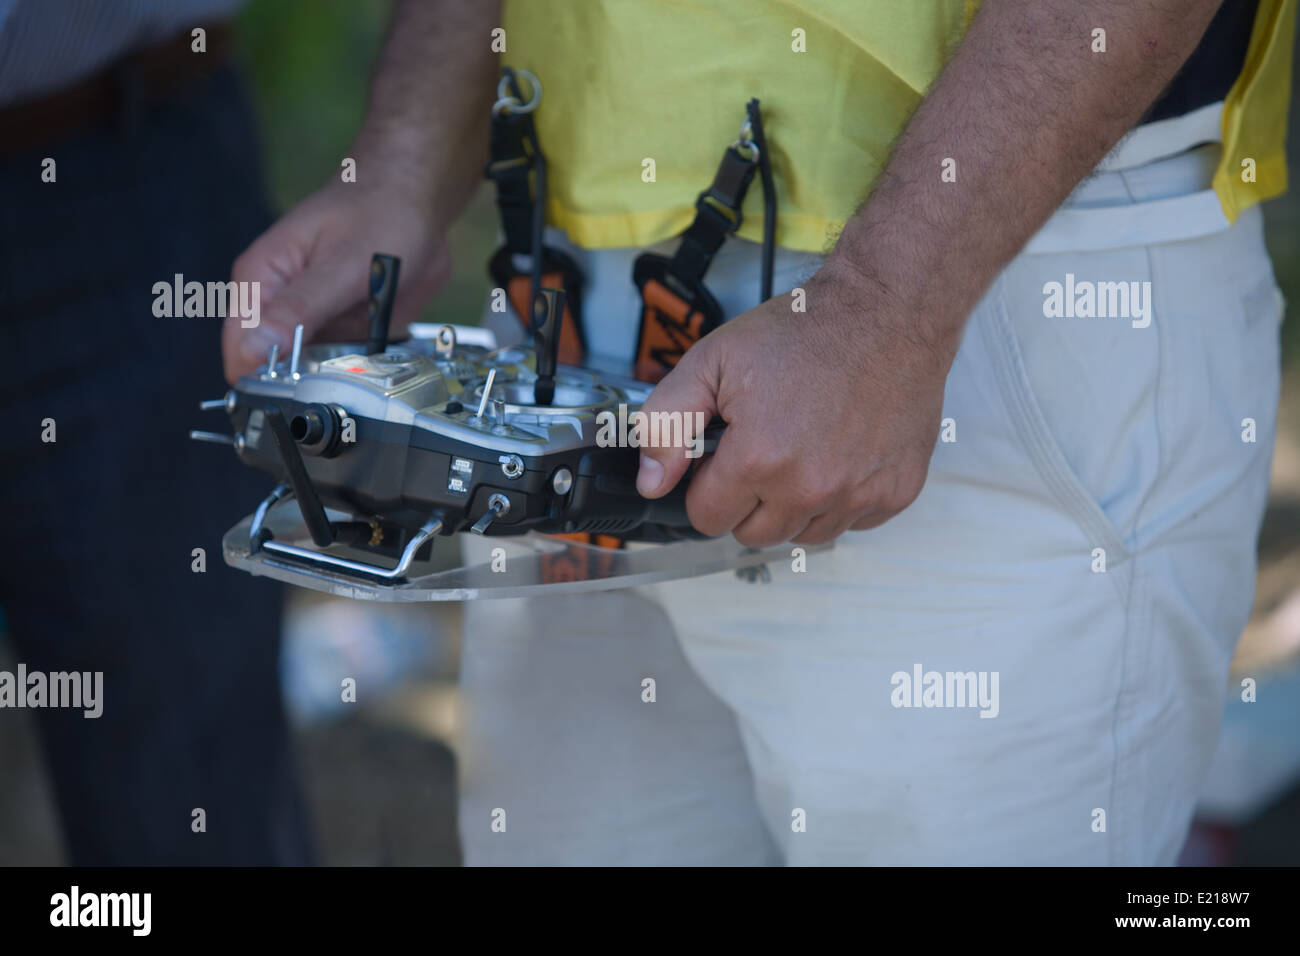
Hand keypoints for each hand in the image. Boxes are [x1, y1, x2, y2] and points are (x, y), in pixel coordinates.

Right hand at [221, 178, 449, 383]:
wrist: (418, 200)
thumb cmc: (379, 212)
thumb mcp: (342, 264)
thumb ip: (300, 308)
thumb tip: (253, 350)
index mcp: (262, 278)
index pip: (240, 347)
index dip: (262, 378)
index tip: (296, 394)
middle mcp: (279, 301)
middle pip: (273, 365)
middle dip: (305, 380)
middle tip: (343, 375)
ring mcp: (311, 317)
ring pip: (310, 369)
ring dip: (337, 374)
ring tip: (367, 353)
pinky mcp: (339, 325)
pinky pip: (341, 362)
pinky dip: (359, 365)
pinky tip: (379, 349)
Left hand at [636, 261, 960, 546]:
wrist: (886, 311)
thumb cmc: (806, 330)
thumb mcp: (712, 362)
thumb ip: (667, 424)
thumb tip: (651, 481)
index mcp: (759, 460)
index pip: (707, 518)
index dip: (706, 484)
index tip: (721, 455)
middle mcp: (810, 488)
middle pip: (753, 535)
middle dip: (745, 500)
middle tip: (761, 448)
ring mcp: (858, 495)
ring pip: (802, 535)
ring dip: (792, 505)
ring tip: (800, 449)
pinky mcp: (894, 493)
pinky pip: (851, 524)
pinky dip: (839, 500)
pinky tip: (837, 455)